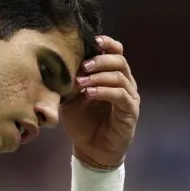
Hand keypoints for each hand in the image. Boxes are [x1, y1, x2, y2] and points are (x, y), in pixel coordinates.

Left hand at [62, 35, 139, 168]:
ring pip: (120, 77)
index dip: (107, 43)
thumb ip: (71, 81)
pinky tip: (89, 94)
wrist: (92, 151)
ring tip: (81, 82)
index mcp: (112, 76)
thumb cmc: (83, 123)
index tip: (93, 40)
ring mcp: (130, 97)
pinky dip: (104, 91)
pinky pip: (121, 95)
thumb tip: (59, 64)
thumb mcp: (72, 98)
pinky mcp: (130, 111)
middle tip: (83, 66)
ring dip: (99, 76)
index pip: (116, 52)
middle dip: (100, 60)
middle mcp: (125, 83)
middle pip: (119, 60)